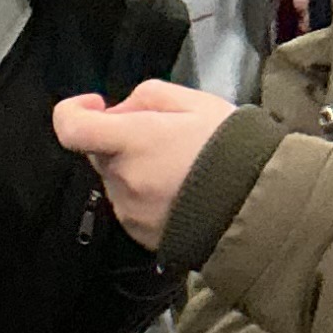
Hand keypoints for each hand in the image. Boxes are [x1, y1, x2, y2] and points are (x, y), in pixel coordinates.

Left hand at [52, 80, 236, 250]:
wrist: (262, 205)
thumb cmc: (231, 147)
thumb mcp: (193, 102)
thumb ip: (144, 97)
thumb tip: (117, 112)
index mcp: (132, 142)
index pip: (70, 128)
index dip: (73, 111)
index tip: (95, 104)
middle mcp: (124, 179)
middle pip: (98, 152)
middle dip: (119, 139)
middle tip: (163, 135)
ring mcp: (131, 211)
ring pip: (116, 180)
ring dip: (135, 168)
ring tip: (181, 167)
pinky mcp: (141, 235)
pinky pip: (131, 206)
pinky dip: (146, 195)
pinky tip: (181, 192)